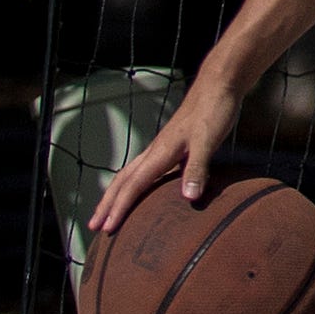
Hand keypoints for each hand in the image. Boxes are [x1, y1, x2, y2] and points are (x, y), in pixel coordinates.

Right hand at [89, 76, 246, 237]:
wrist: (220, 84)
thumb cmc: (214, 110)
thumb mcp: (208, 141)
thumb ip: (198, 169)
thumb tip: (188, 198)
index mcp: (160, 152)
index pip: (133, 186)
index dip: (119, 208)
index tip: (106, 229)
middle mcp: (155, 151)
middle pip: (122, 181)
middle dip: (107, 204)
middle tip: (94, 226)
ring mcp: (161, 147)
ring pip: (129, 174)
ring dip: (116, 194)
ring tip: (107, 211)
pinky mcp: (171, 145)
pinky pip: (143, 169)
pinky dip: (133, 184)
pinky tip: (140, 190)